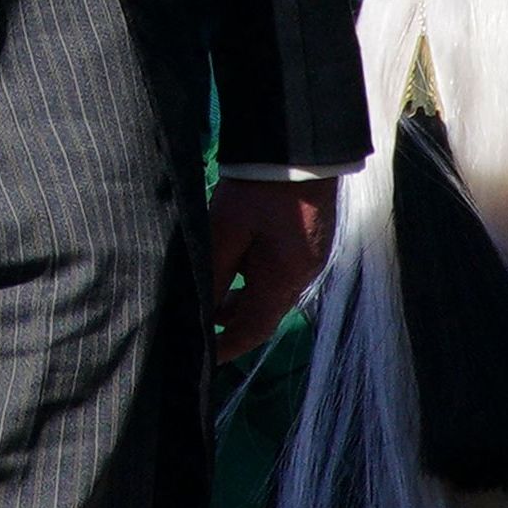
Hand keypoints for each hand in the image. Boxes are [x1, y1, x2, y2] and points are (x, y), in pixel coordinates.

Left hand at [210, 174, 335, 361]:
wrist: (298, 149)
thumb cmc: (259, 190)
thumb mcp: (226, 229)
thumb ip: (215, 271)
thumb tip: (201, 306)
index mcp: (283, 280)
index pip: (254, 329)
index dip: (228, 346)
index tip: (205, 357)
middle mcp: (300, 276)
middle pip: (263, 312)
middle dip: (232, 322)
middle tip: (200, 325)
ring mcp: (307, 257)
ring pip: (270, 291)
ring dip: (242, 297)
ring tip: (210, 296)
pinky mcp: (306, 240)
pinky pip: (277, 271)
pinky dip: (254, 277)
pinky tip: (234, 265)